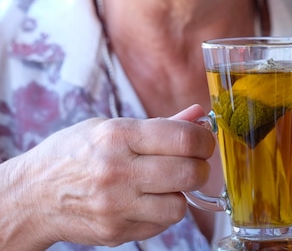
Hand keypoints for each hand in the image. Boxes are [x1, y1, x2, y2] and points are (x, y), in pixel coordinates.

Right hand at [12, 104, 214, 247]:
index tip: (204, 142)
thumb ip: (160, 125)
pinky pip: (161, 224)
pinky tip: (147, 200)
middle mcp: (117, 171)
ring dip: (181, 194)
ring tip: (165, 184)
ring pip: (180, 205)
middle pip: (189, 173)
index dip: (204, 141)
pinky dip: (162, 212)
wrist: (31, 196)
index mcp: (118, 136)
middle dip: (200, 168)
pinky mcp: (115, 231)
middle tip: (192, 164)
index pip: (183, 139)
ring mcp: (116, 205)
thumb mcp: (110, 127)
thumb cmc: (73, 154)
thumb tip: (200, 116)